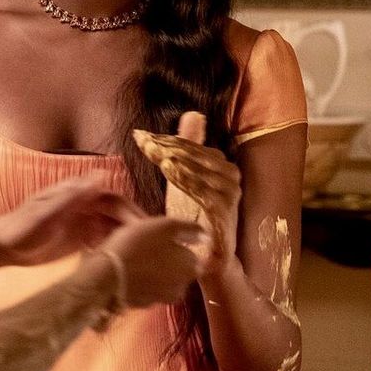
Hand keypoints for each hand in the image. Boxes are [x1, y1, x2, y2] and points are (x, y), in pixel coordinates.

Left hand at [0, 176, 144, 266]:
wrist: (2, 246)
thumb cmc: (21, 228)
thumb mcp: (47, 213)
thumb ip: (74, 195)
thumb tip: (101, 174)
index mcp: (79, 195)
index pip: (115, 201)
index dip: (132, 214)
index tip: (147, 231)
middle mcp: (84, 205)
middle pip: (118, 215)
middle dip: (134, 230)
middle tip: (152, 250)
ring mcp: (82, 222)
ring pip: (112, 229)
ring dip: (126, 241)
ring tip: (142, 260)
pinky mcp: (79, 238)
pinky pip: (102, 242)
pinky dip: (113, 250)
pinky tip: (120, 264)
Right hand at [98, 216, 202, 306]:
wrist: (106, 275)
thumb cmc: (137, 244)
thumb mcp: (164, 226)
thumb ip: (189, 229)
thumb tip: (206, 235)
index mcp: (190, 267)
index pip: (192, 255)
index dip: (177, 245)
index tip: (161, 238)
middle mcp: (181, 287)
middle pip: (179, 269)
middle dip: (167, 258)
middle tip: (147, 244)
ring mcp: (161, 299)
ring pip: (163, 279)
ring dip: (154, 269)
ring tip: (135, 256)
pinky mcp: (143, 305)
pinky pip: (147, 288)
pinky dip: (142, 280)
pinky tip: (129, 269)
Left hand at [133, 111, 240, 276]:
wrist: (211, 256)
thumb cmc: (196, 215)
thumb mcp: (186, 178)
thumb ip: (189, 147)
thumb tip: (193, 114)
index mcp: (221, 164)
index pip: (190, 145)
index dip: (164, 139)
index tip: (140, 135)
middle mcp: (230, 176)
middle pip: (193, 154)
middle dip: (165, 146)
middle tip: (144, 141)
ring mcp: (230, 194)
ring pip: (198, 169)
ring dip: (174, 159)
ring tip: (154, 152)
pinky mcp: (225, 211)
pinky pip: (203, 191)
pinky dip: (185, 178)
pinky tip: (169, 170)